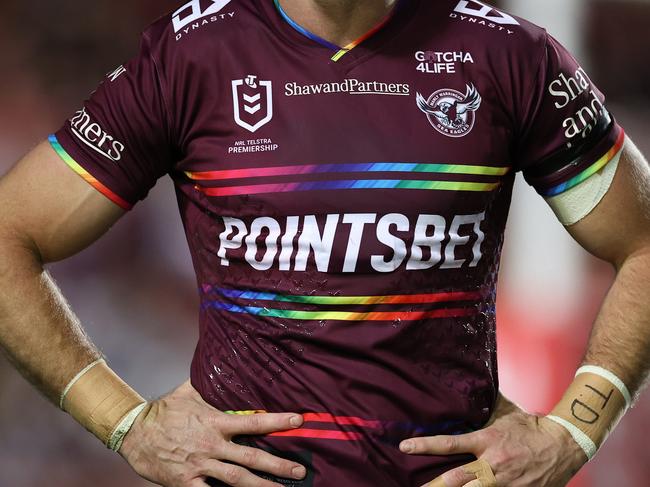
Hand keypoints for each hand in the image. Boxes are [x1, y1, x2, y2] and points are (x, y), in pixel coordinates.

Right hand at [118, 380, 305, 486]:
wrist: (132, 431)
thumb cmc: (162, 411)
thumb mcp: (187, 391)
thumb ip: (208, 383)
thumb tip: (221, 360)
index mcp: (215, 422)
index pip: (254, 421)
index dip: (277, 421)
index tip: (298, 421)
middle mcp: (212, 445)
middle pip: (252, 456)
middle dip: (278, 464)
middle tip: (300, 469)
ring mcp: (200, 465)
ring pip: (236, 479)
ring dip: (261, 486)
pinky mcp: (186, 482)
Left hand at [399, 394, 586, 486]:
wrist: (564, 445)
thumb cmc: (530, 426)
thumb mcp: (505, 412)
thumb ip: (485, 404)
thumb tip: (470, 383)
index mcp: (486, 440)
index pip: (449, 443)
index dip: (425, 444)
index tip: (405, 446)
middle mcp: (492, 463)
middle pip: (456, 478)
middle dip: (435, 485)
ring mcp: (504, 482)